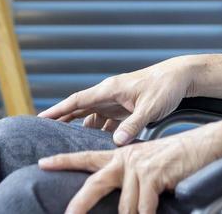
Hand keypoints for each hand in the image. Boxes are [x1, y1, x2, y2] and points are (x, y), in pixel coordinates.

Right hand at [37, 56, 200, 145]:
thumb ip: (133, 125)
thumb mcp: (150, 108)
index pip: (77, 100)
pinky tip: (95, 143)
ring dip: (80, 127)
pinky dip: (97, 131)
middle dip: (62, 119)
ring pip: (92, 116)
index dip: (58, 109)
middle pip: (79, 108)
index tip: (41, 117)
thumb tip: (116, 142)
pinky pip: (105, 121)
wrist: (180, 78)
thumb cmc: (165, 87)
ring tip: (66, 142)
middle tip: (44, 132)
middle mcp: (109, 94)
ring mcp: (116, 101)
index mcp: (110, 89)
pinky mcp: (125, 108)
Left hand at [39, 121, 221, 213]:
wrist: (203, 145)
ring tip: (151, 208)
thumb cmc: (176, 160)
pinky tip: (157, 211)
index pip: (86, 157)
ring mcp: (138, 165)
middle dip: (80, 204)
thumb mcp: (147, 166)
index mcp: (120, 155)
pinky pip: (144, 209)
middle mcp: (125, 158)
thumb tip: (121, 205)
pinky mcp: (152, 174)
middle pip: (94, 184)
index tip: (42, 164)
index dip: (63, 161)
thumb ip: (129, 178)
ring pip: (126, 207)